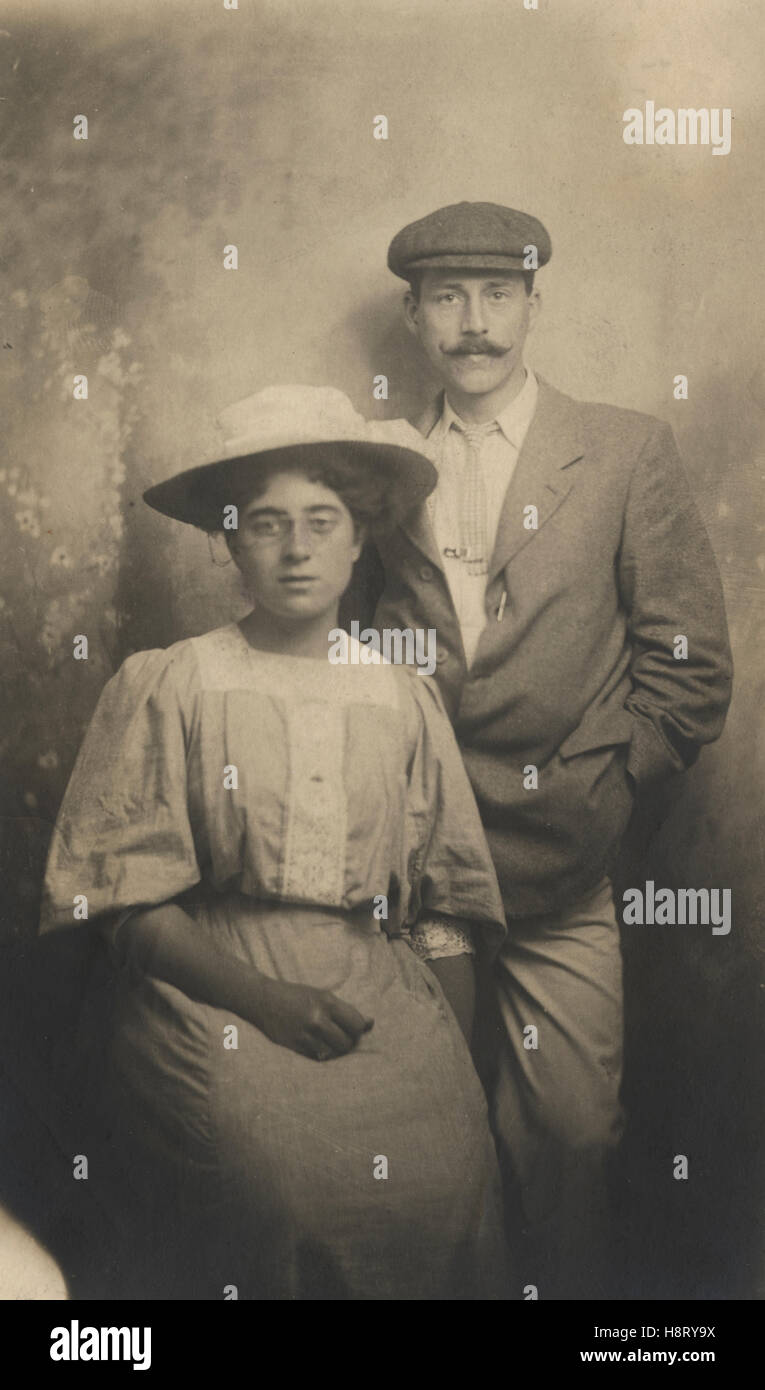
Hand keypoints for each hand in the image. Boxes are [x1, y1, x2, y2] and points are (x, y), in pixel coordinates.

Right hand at [254, 977, 373, 1061]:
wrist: (263, 1000)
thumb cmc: (296, 996)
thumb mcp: (322, 996)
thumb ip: (345, 1010)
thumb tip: (370, 1024)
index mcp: (327, 1002)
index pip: (356, 1025)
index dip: (358, 1030)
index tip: (353, 1030)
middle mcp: (318, 1019)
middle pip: (347, 1043)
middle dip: (347, 1043)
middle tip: (341, 1038)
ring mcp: (306, 1035)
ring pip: (333, 1053)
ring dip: (334, 1050)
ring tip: (329, 1042)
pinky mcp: (295, 1047)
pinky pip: (318, 1057)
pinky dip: (320, 1054)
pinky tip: (316, 1045)